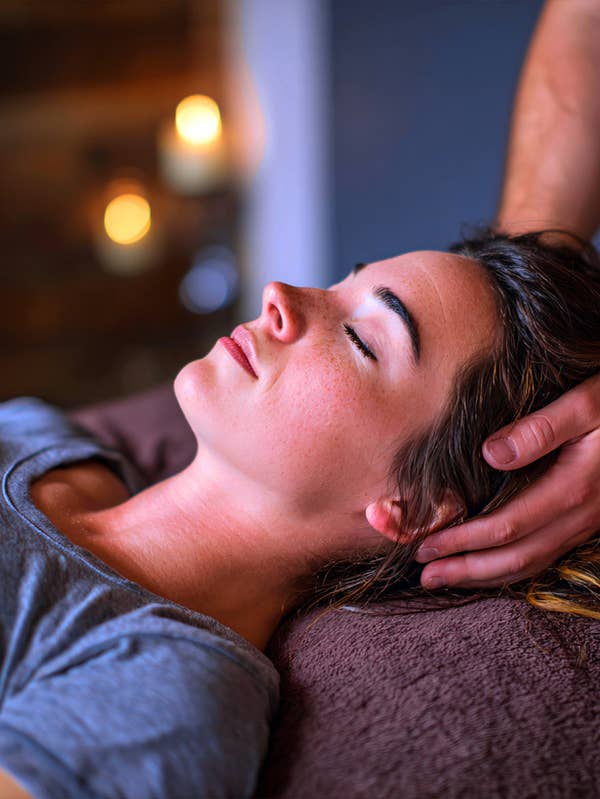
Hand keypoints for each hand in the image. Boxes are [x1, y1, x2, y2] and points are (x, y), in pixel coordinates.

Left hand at [415, 372, 599, 588]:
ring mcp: (586, 521)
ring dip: (485, 575)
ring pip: (532, 563)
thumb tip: (491, 454)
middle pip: (516, 557)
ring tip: (446, 579)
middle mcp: (580, 514)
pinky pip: (545, 554)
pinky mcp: (586, 519)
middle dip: (467, 570)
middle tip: (425, 576)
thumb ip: (541, 429)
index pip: (507, 527)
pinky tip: (489, 566)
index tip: (426, 545)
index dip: (464, 541)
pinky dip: (511, 568)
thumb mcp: (587, 404)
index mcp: (573, 488)